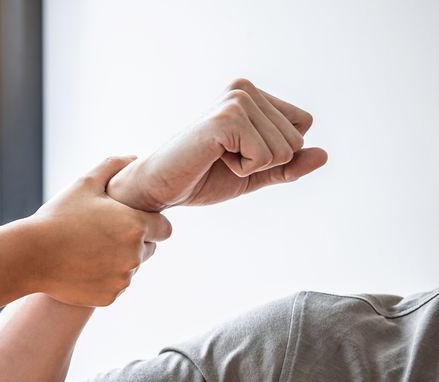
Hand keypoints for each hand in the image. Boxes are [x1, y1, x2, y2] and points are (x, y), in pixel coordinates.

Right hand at [26, 157, 172, 306]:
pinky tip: (83, 268)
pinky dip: (104, 280)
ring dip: (118, 261)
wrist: (30, 256)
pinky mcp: (110, 297)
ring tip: (89, 251)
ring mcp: (123, 279)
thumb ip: (113, 166)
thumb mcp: (84, 184)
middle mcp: (135, 255)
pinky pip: (115, 287)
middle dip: (134, 242)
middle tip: (104, 235)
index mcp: (136, 226)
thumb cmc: (57, 217)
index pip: (165, 229)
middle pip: (149, 249)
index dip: (151, 223)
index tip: (132, 221)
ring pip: (130, 269)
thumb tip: (134, 158)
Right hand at [107, 78, 328, 210]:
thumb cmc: (202, 177)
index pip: (302, 126)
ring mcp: (236, 101)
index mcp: (252, 94)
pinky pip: (264, 156)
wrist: (161, 187)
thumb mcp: (255, 173)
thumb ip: (288, 165)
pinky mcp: (227, 119)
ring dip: (252, 167)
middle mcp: (245, 90)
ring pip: (284, 150)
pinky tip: (214, 159)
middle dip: (265, 162)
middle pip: (296, 139)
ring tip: (218, 158)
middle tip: (225, 158)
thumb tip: (324, 155)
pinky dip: (243, 170)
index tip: (237, 153)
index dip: (275, 153)